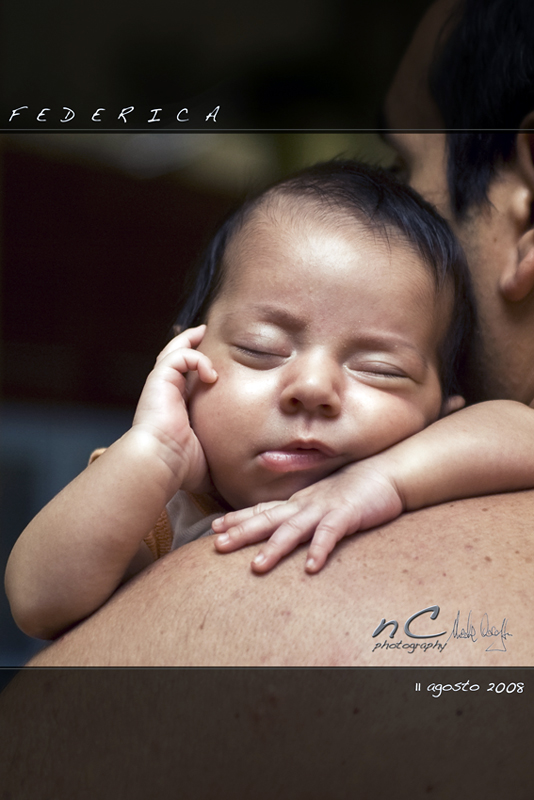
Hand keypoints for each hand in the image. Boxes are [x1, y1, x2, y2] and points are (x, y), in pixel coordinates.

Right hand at [132, 325, 216, 490]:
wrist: (160, 462)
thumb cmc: (181, 467)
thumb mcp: (209, 457)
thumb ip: (221, 454)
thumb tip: (241, 469)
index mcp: (175, 410)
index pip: (184, 382)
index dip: (195, 370)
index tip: (212, 367)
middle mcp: (166, 395)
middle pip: (175, 361)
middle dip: (189, 345)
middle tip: (203, 334)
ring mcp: (161, 386)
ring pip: (173, 352)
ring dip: (189, 342)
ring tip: (203, 333)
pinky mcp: (159, 380)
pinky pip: (178, 356)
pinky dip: (196, 358)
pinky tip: (211, 374)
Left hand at [213, 460, 404, 572]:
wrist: (386, 474)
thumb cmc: (353, 490)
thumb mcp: (320, 500)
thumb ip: (300, 511)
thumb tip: (280, 521)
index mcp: (298, 503)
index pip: (263, 510)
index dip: (238, 518)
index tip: (213, 528)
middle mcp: (305, 505)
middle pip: (269, 519)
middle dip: (242, 532)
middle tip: (218, 546)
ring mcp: (325, 509)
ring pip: (294, 529)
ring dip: (274, 547)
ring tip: (257, 566)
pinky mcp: (347, 515)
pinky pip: (330, 534)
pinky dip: (319, 549)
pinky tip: (310, 567)